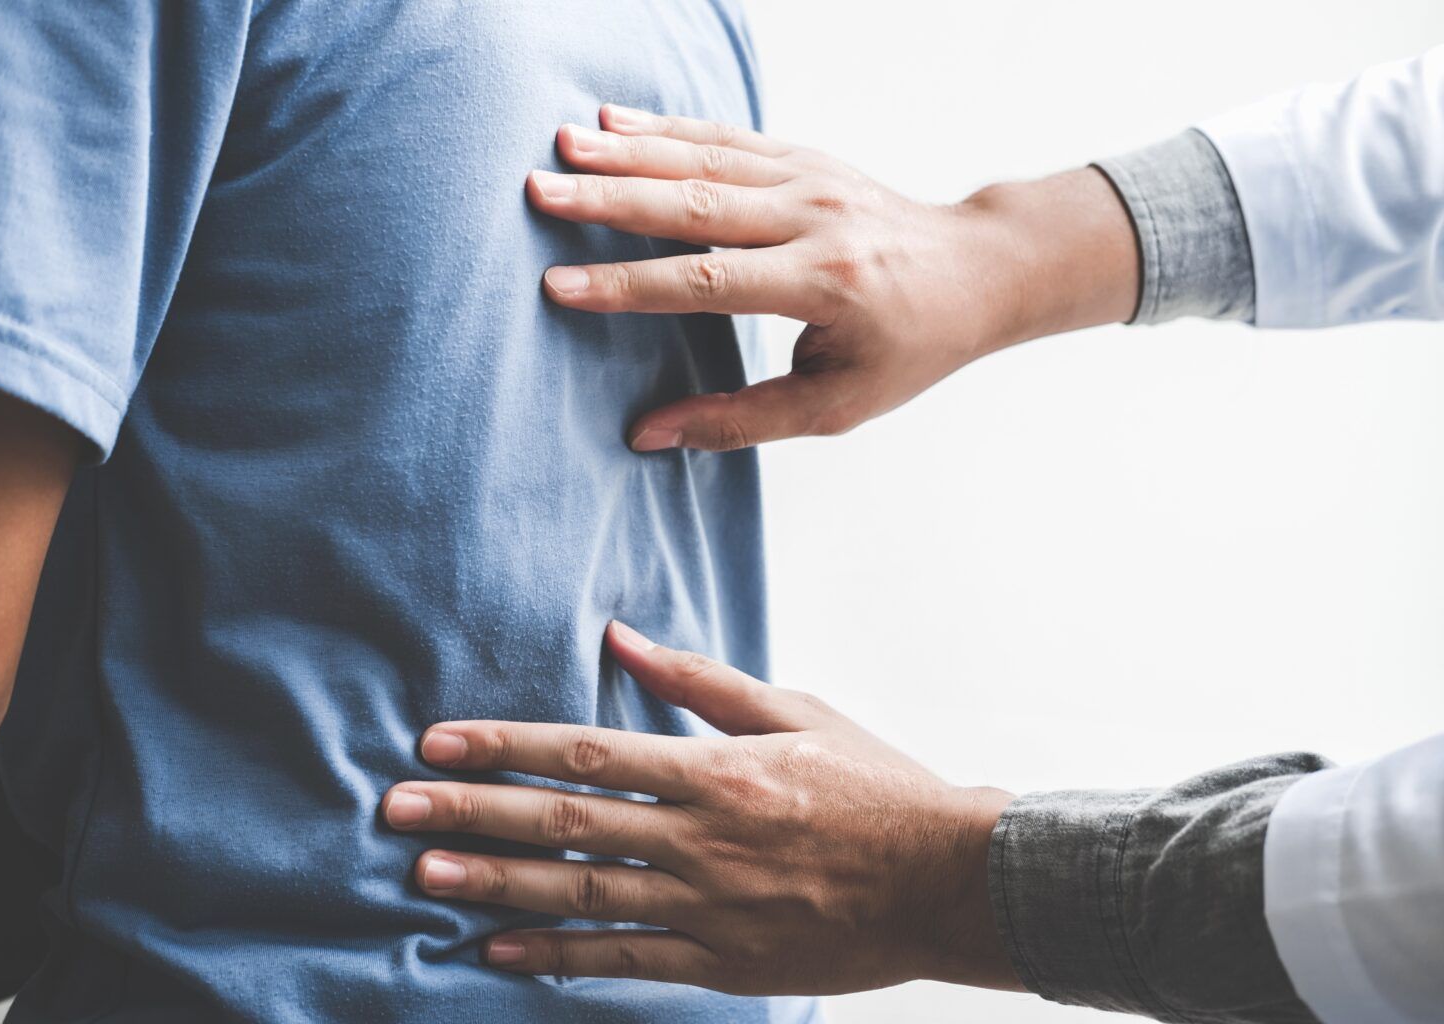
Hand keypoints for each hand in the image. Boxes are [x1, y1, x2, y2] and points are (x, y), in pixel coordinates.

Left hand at [381, 621, 1019, 995]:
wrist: (949, 881)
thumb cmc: (875, 787)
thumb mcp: (798, 711)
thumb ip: (703, 681)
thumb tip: (622, 636)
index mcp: (717, 770)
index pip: (587, 754)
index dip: (505, 748)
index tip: (438, 745)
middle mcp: (702, 839)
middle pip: (567, 825)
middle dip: (474, 816)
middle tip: (396, 812)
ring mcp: (711, 907)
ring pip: (584, 896)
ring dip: (498, 887)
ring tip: (424, 876)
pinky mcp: (725, 962)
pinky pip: (627, 960)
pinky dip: (560, 956)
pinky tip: (500, 950)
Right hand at [526, 104, 1136, 451]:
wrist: (975, 271)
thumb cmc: (905, 350)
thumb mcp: (835, 406)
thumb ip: (741, 421)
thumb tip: (646, 434)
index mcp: (825, 285)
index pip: (708, 283)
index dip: (629, 286)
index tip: (558, 286)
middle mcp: (815, 221)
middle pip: (696, 205)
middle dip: (611, 199)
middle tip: (538, 191)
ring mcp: (812, 179)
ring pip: (707, 160)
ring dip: (629, 151)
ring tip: (561, 145)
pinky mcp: (806, 157)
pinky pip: (728, 138)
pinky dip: (669, 128)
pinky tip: (615, 120)